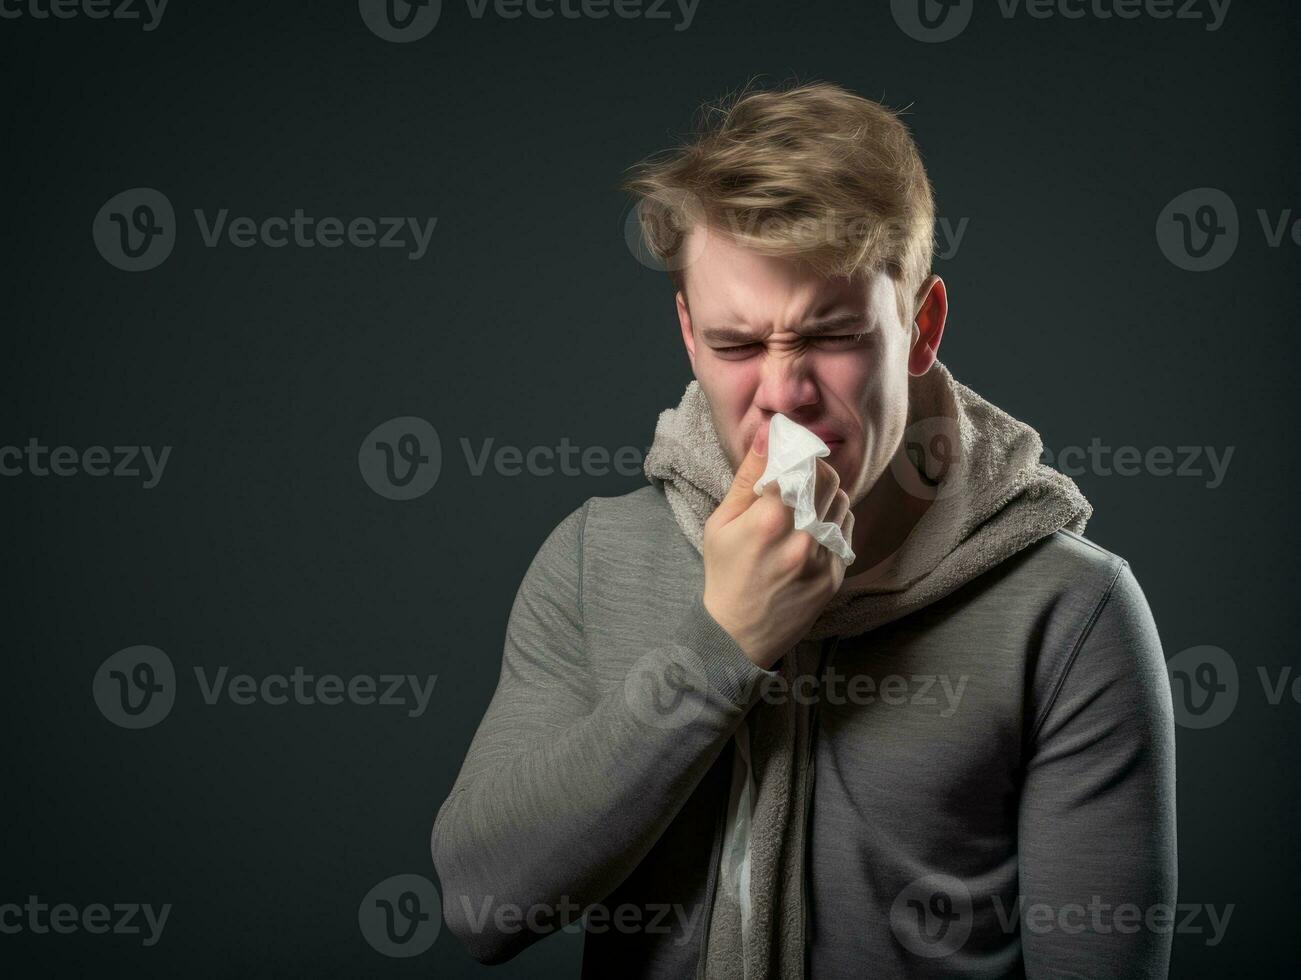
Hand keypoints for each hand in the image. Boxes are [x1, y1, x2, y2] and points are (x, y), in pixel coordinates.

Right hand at [701, 433, 853, 669]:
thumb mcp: (721, 523)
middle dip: (814, 470)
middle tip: (796, 476)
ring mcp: (822, 559)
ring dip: (826, 495)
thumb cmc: (724, 574)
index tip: (790, 451)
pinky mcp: (835, 576)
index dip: (797, 451)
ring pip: (842, 503)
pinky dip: (832, 521)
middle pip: (828, 479)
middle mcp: (801, 538)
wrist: (737, 634)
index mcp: (768, 520)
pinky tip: (811, 529)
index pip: (801, 464)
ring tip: (803, 505)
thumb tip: (769, 435)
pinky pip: (846, 531)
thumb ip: (748, 478)